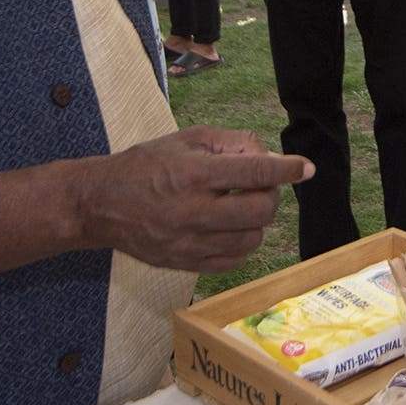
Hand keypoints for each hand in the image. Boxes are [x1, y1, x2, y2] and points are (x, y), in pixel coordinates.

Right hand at [79, 127, 312, 271]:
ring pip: (252, 238)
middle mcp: (193, 212)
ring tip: (238, 206)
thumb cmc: (143, 166)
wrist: (99, 205)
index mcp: (192, 175)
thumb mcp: (184, 140)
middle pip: (260, 210)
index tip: (306, 168)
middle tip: (259, 186)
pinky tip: (228, 227)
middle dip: (270, 195)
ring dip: (256, 220)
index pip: (252, 172)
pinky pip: (234, 260)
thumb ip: (230, 143)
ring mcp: (189, 243)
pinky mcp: (186, 264)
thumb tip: (268, 156)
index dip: (285, 169)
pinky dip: (242, 243)